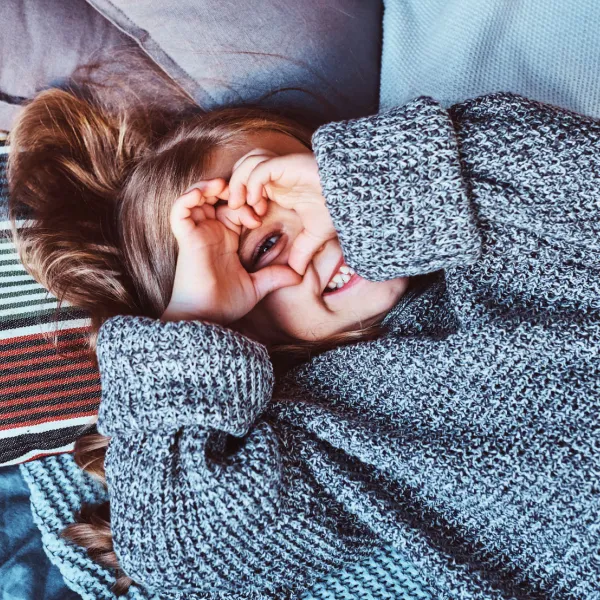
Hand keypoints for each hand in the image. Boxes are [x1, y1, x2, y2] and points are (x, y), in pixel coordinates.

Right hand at [161, 179, 301, 324]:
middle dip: (230, 189)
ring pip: (196, 197)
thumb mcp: (257, 286)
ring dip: (208, 186)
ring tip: (223, 186)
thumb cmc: (226, 304)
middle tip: (244, 194)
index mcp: (226, 240)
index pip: (235, 209)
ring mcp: (197, 234)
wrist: (208, 317)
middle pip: (215, 198)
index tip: (259, 215)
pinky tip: (203, 193)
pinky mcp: (185, 237)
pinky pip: (179, 210)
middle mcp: (210, 233)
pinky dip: (188, 197)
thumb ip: (274, 276)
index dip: (247, 205)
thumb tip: (298, 275)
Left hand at [221, 149, 336, 274]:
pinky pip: (260, 167)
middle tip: (239, 212)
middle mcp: (277, 176)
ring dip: (239, 184)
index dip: (242, 202)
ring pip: (246, 164)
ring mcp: (281, 168)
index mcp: (279, 189)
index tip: (250, 222)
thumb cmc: (338, 208)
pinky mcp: (287, 164)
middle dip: (234, 191)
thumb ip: (302, 251)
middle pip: (241, 171)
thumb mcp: (314, 235)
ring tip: (242, 204)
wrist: (355, 196)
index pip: (247, 186)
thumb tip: (296, 273)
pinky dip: (252, 183)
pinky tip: (257, 201)